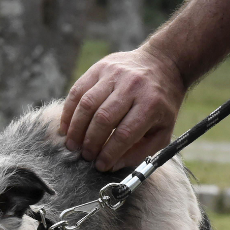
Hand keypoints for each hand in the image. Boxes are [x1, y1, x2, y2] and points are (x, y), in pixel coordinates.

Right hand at [59, 44, 184, 171]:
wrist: (163, 64)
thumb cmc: (161, 103)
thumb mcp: (162, 130)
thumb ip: (141, 152)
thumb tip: (113, 165)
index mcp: (151, 104)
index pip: (124, 134)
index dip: (109, 153)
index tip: (101, 165)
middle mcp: (132, 86)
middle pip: (103, 119)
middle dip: (91, 142)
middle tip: (85, 156)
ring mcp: (115, 74)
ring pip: (87, 104)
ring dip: (76, 128)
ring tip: (72, 144)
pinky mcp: (100, 68)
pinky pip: (78, 90)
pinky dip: (68, 111)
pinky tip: (66, 127)